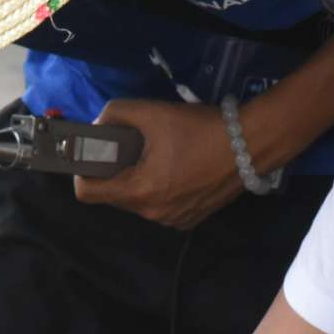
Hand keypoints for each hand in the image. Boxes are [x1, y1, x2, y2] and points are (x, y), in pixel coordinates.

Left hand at [73, 98, 245, 229]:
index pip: (86, 193)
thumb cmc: (199, 128)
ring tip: (160, 156)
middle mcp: (153, 214)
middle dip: (116, 171)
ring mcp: (173, 221)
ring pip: (138, 202)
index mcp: (140, 191)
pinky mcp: (189, 220)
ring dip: (139, 180)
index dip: (83, 170)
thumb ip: (115, 114)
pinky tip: (178, 169)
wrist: (250, 145)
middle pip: (113, 196)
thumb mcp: (152, 112)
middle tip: (134, 147)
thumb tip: (98, 126)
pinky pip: (160, 207)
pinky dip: (160, 190)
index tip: (96, 153)